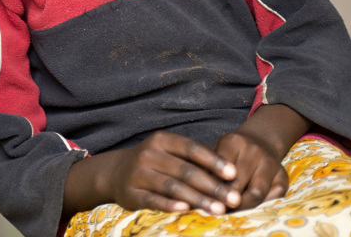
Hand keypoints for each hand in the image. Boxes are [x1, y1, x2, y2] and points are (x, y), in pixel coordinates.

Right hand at [106, 131, 241, 214]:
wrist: (117, 172)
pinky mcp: (131, 192)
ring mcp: (138, 173)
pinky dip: (170, 204)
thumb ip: (192, 161)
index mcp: (161, 140)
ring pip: (173, 186)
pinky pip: (153, 199)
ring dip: (198, 199)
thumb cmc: (154, 163)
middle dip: (212, 186)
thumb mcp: (169, 153)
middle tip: (233, 198)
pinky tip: (186, 209)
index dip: (213, 161)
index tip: (233, 174)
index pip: (191, 148)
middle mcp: (149, 153)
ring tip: (218, 209)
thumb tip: (227, 176)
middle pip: (185, 170)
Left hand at [213, 103, 312, 210]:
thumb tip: (191, 192)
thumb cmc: (231, 153)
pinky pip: (271, 200)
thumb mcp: (216, 151)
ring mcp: (270, 163)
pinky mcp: (283, 178)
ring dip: (241, 208)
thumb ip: (205, 167)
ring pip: (255, 195)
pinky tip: (247, 213)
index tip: (203, 201)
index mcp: (233, 141)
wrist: (260, 142)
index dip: (211, 187)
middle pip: (237, 183)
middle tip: (214, 214)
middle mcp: (254, 150)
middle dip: (224, 201)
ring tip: (230, 216)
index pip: (219, 167)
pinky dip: (258, 209)